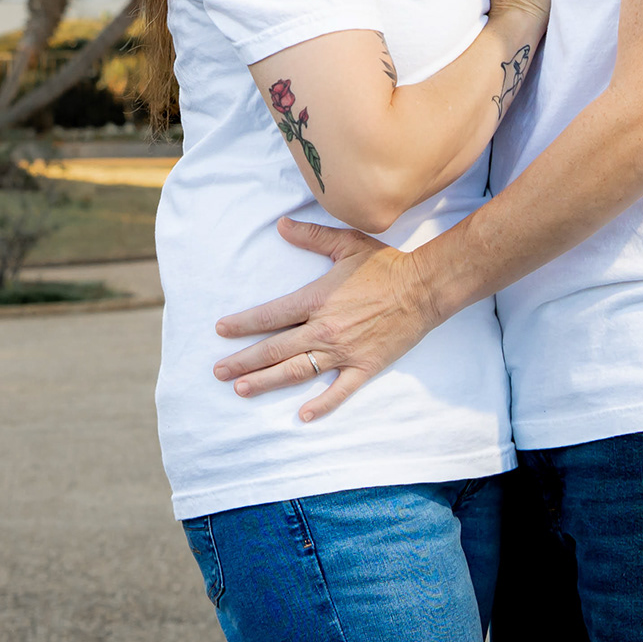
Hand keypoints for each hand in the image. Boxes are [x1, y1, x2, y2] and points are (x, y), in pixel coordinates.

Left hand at [213, 218, 442, 421]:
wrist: (423, 288)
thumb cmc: (385, 265)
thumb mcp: (346, 244)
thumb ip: (311, 237)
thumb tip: (281, 226)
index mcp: (317, 299)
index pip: (271, 315)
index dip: (243, 324)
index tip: (221, 331)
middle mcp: (324, 329)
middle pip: (275, 349)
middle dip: (243, 361)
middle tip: (219, 371)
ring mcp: (343, 351)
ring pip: (297, 371)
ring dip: (266, 382)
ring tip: (241, 389)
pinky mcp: (364, 366)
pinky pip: (339, 391)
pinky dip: (320, 405)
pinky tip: (302, 416)